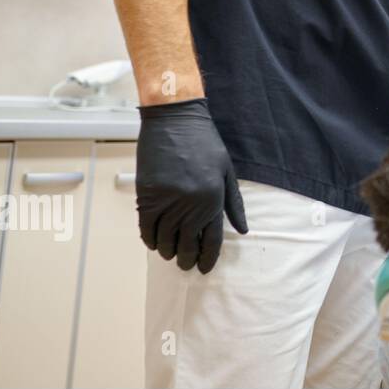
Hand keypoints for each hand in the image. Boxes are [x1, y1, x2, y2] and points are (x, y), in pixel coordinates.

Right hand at [135, 97, 247, 272]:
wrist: (174, 120)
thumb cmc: (205, 143)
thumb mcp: (226, 171)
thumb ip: (233, 203)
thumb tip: (243, 230)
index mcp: (213, 198)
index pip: (212, 239)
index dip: (208, 257)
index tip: (204, 268)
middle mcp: (190, 204)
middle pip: (187, 243)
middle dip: (187, 258)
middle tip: (186, 266)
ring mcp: (167, 200)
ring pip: (165, 238)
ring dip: (168, 251)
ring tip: (171, 255)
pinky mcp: (147, 195)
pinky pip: (146, 226)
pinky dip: (150, 238)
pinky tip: (155, 243)